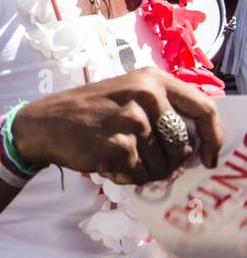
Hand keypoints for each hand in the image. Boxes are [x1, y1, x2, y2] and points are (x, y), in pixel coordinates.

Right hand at [12, 67, 222, 185]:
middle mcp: (146, 96)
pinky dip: (125, 177)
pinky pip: (140, 175)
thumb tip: (197, 145)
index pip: (204, 109)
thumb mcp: (127, 94)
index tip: (210, 158)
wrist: (44, 123)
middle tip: (142, 160)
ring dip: (143, 171)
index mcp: (152, 80)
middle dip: (169, 162)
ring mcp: (132, 121)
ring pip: (163, 165)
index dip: (213, 138)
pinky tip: (106, 163)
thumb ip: (162, 109)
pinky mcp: (118, 146)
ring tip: (118, 157)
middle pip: (183, 146)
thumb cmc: (88, 112)